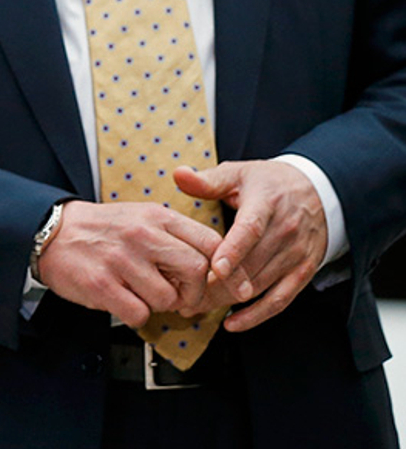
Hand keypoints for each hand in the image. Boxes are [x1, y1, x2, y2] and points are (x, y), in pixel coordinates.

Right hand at [34, 200, 222, 327]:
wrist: (50, 232)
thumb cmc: (104, 230)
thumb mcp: (143, 218)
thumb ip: (178, 237)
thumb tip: (217, 267)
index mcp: (157, 216)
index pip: (211, 242)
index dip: (224, 269)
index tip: (221, 284)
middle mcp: (141, 235)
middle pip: (197, 271)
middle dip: (194, 293)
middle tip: (180, 297)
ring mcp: (120, 260)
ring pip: (168, 298)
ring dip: (159, 305)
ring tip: (141, 293)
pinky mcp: (101, 284)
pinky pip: (139, 314)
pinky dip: (135, 314)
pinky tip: (122, 299)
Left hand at [173, 161, 326, 331]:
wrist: (317, 191)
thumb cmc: (269, 183)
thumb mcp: (240, 173)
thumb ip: (208, 180)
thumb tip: (179, 175)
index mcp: (266, 205)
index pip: (250, 230)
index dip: (232, 250)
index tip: (214, 268)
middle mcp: (285, 232)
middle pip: (250, 265)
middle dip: (216, 284)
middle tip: (184, 296)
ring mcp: (296, 255)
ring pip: (260, 285)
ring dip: (227, 300)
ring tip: (195, 307)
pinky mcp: (304, 271)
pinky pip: (281, 300)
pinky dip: (257, 315)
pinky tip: (232, 323)